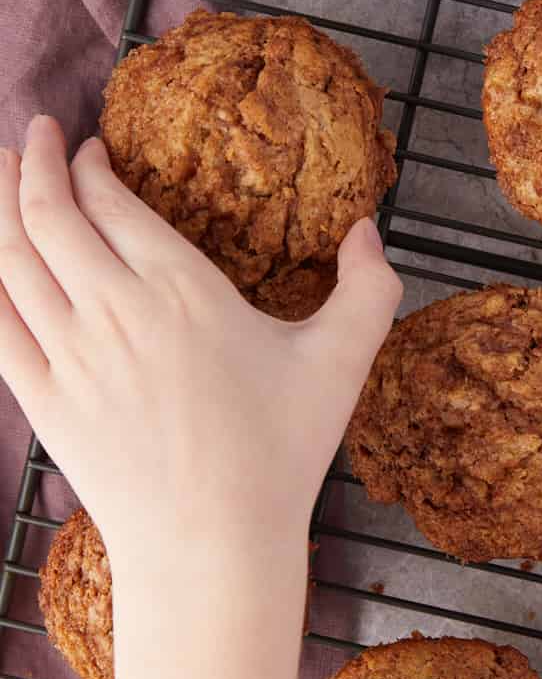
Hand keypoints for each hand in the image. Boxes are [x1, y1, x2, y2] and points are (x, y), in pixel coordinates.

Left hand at [0, 115, 400, 574]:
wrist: (212, 546)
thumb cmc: (280, 454)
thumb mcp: (342, 364)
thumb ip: (368, 288)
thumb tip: (366, 227)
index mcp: (182, 290)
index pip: (110, 200)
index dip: (88, 163)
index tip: (89, 147)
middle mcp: (115, 310)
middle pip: (47, 213)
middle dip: (32, 161)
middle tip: (35, 132)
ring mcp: (69, 356)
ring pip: (9, 257)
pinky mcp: (41, 399)